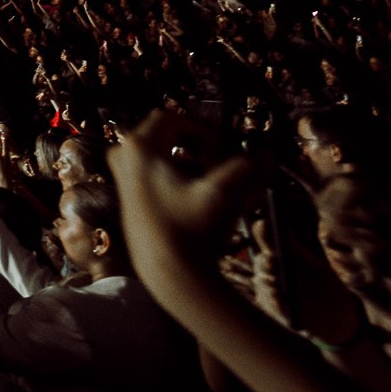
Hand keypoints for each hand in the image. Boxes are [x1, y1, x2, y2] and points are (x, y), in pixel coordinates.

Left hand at [108, 111, 257, 284]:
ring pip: (164, 157)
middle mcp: (123, 158)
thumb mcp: (225, 194)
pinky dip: (181, 182)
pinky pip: (157, 175)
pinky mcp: (130, 197)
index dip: (201, 132)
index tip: (218, 159)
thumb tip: (267, 154)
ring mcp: (123, 178)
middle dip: (196, 150)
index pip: (172, 118)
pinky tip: (200, 205)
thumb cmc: (194, 230)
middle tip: (214, 172)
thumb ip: (248, 168)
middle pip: (166, 135)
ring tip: (212, 192)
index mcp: (138, 148)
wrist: (169, 273)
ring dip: (191, 168)